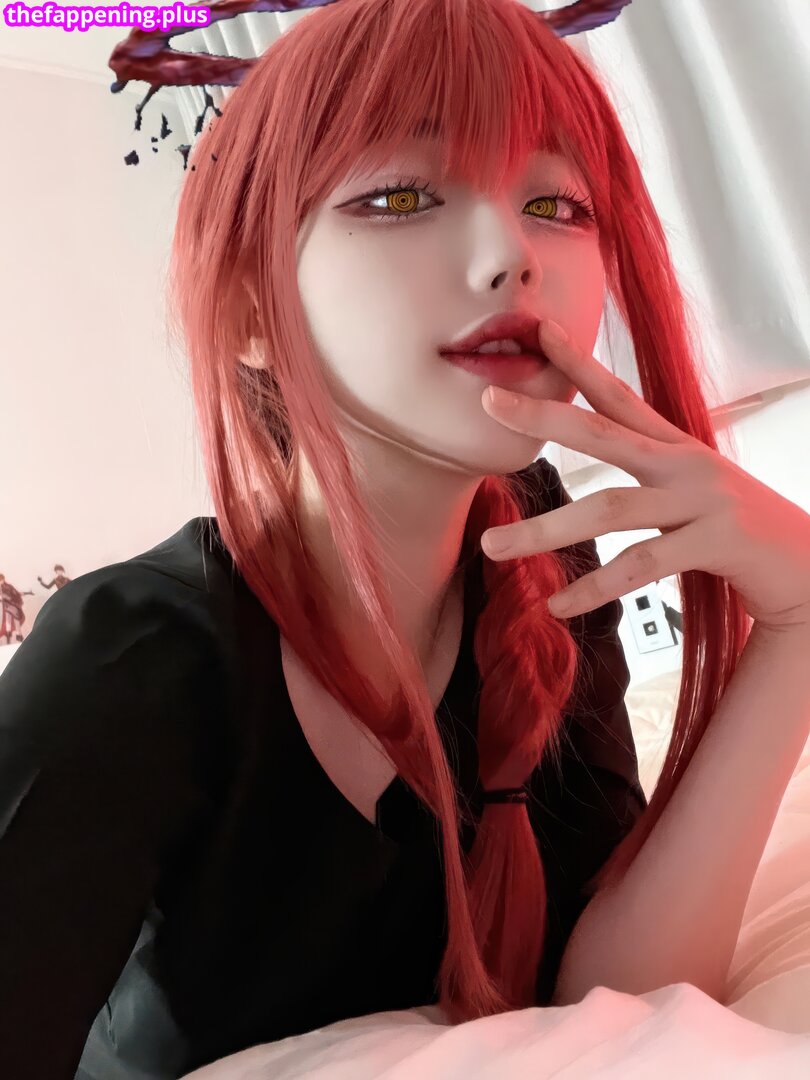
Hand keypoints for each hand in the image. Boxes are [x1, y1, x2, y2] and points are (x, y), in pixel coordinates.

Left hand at [479, 320, 809, 630]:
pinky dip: (594, 587)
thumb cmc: (736, 534)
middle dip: (544, 415)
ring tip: (493, 547)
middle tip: (489, 403)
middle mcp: (687, 463)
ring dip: (545, 530)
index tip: (538, 331)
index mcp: (675, 448)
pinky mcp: (718, 541)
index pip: (619, 396)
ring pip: (609, 508)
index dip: (578, 363)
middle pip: (603, 431)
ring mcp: (703, 499)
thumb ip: (646, 484)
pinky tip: (556, 605)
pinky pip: (641, 565)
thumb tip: (591, 497)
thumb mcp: (689, 496)